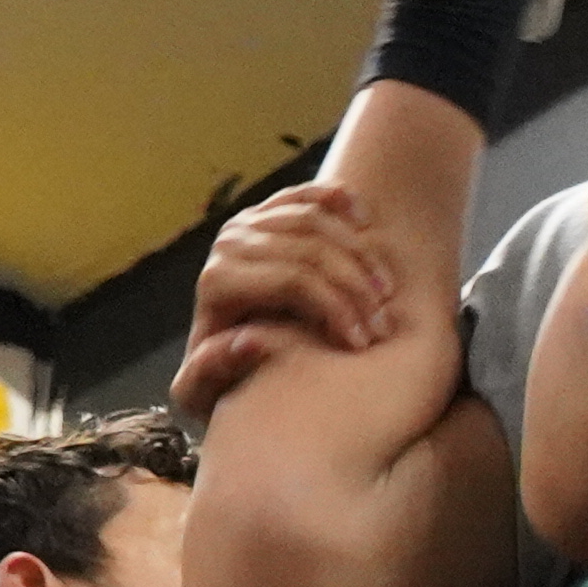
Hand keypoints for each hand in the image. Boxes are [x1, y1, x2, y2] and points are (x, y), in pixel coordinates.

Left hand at [173, 186, 403, 423]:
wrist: (216, 348)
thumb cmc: (219, 375)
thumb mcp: (201, 392)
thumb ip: (207, 375)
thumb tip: (245, 338)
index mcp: (218, 281)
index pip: (292, 281)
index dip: (335, 308)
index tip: (363, 343)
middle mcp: (229, 244)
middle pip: (311, 251)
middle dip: (357, 288)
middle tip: (385, 325)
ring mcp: (248, 223)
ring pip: (316, 221)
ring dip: (361, 254)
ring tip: (387, 291)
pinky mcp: (265, 211)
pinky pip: (306, 194)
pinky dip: (338, 198)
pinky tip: (366, 221)